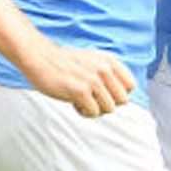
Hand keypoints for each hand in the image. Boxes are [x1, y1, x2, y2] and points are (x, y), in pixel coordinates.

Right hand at [20, 41, 135, 117]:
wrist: (40, 58)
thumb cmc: (64, 63)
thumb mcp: (93, 60)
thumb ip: (109, 73)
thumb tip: (123, 97)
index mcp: (109, 60)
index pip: (130, 86)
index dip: (117, 94)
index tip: (103, 93)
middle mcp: (104, 69)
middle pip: (122, 101)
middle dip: (108, 103)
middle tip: (92, 99)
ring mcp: (93, 80)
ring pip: (109, 109)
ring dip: (95, 109)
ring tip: (81, 100)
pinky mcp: (80, 91)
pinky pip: (93, 113)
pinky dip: (84, 112)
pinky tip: (74, 102)